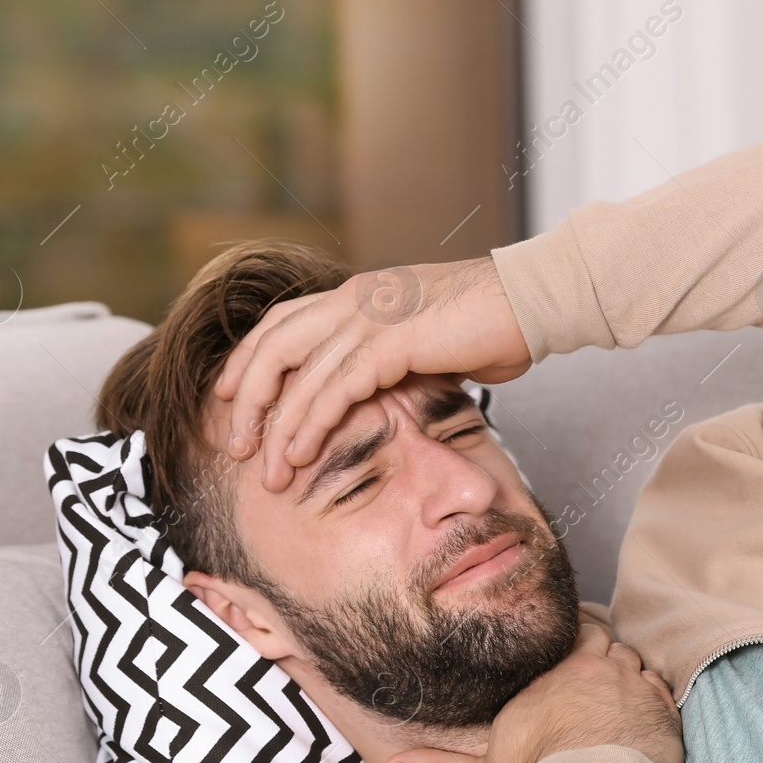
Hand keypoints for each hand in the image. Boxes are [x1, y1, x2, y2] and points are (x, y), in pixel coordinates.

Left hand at [213, 255, 530, 491]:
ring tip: (265, 470)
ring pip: (297, 372)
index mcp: (360, 292)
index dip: (248, 360)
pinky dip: (310, 423)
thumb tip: (377, 389)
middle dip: (245, 398)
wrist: (534, 300)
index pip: (283, 323)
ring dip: (275, 426)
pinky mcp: (391, 341)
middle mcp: (356, 297)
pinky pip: (334, 388)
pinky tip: (298, 453)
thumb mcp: (426, 339)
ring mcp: (371, 315)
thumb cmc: (492, 324)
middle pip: (273, 344)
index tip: (227, 397)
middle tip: (235, 443)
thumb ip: (392, 356)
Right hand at [382, 623, 682, 762]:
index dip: (572, 649)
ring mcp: (630, 687)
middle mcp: (592, 671)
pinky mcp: (660, 710)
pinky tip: (642, 720)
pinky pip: (660, 688)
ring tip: (618, 702)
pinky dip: (652, 699)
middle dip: (600, 657)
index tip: (570, 663)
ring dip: (626, 676)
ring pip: (633, 662)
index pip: (569, 639)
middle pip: (603, 643)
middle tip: (594, 683)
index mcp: (550, 677)